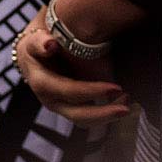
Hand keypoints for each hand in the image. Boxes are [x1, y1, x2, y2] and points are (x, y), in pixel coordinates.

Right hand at [14, 9, 129, 125]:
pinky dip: (107, 112)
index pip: (68, 91)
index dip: (92, 92)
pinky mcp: (72, 109)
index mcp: (42, 84)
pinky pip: (91, 117)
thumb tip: (50, 44)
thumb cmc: (37, 46)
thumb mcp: (34, 40)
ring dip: (107, 115)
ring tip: (127, 104)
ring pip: (86, 121)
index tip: (116, 88)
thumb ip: (40, 42)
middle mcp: (51, 100)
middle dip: (103, 113)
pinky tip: (122, 101)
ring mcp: (62, 107)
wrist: (34, 56)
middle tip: (126, 108)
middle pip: (77, 115)